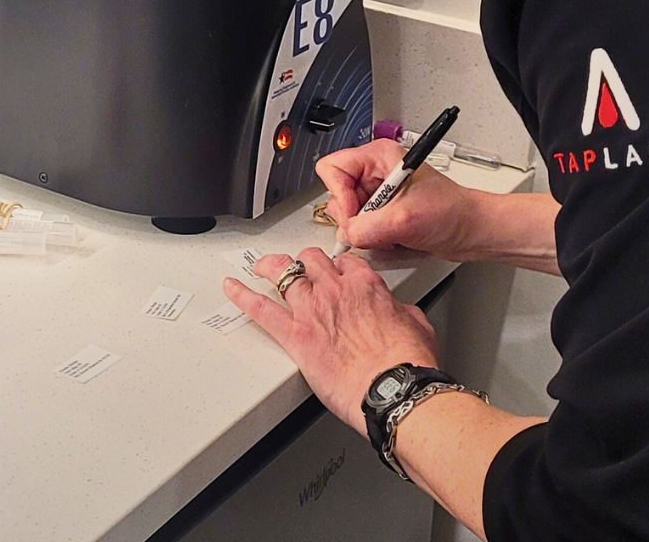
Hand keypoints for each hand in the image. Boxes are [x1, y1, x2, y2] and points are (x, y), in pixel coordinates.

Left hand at [223, 248, 437, 434]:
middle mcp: (335, 290)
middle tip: (300, 268)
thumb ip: (402, 310)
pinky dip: (243, 296)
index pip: (345, 262)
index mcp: (365, 285)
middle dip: (305, 262)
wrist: (394, 390)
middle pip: (311, 260)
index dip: (338, 266)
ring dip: (270, 266)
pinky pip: (262, 309)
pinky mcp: (295, 335)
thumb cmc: (408, 364)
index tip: (335, 271)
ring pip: (284, 272)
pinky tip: (231, 288)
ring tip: (261, 266)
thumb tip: (400, 311)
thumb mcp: (417, 325)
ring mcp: (312, 309)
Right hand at [317, 139, 481, 261]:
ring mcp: (378, 193)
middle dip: (353, 216)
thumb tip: (346, 234)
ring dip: (364, 230)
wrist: (473, 231)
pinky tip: (393, 238)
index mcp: (378, 156)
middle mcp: (375, 172)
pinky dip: (371, 238)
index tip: (353, 215)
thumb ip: (369, 227)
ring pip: (347, 214)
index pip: (333, 168)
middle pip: (337, 193)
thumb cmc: (453, 212)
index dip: (339, 194)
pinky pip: (360, 227)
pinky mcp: (382, 212)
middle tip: (374, 227)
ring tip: (388, 233)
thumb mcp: (406, 219)